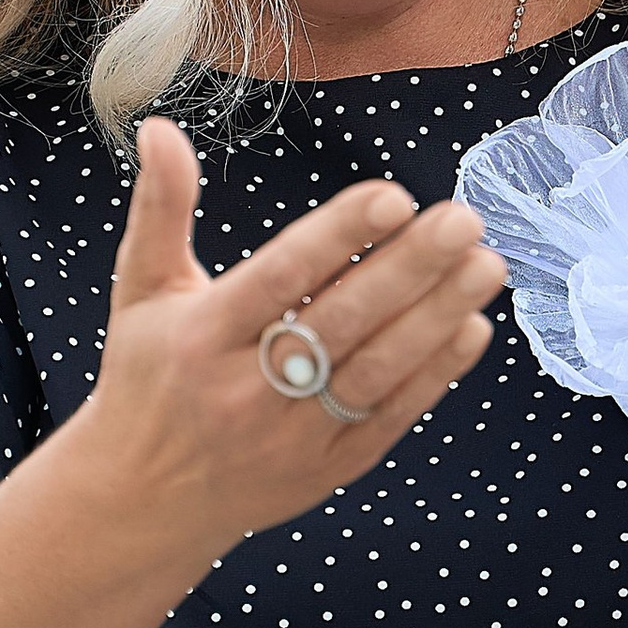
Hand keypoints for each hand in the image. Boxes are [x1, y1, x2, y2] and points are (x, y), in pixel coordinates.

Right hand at [86, 118, 504, 570]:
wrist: (142, 503)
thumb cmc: (148, 377)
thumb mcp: (141, 291)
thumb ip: (161, 207)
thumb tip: (163, 125)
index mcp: (201, 338)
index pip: (280, 278)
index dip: (338, 237)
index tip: (394, 197)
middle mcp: (247, 391)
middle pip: (342, 321)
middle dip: (410, 268)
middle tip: (464, 218)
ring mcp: (292, 437)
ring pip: (376, 371)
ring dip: (438, 317)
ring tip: (486, 264)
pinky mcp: (328, 470)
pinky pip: (390, 417)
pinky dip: (435, 374)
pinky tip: (472, 326)